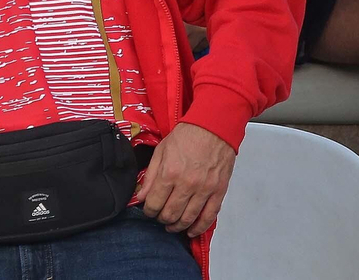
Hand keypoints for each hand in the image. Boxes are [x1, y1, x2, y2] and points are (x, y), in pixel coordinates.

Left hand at [137, 122, 235, 237]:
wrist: (213, 128)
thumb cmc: (186, 136)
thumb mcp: (161, 151)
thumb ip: (151, 175)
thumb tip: (141, 195)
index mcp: (169, 173)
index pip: (154, 202)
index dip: (148, 210)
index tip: (148, 210)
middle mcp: (187, 184)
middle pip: (170, 214)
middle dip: (161, 219)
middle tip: (159, 217)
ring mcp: (204, 190)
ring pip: (188, 218)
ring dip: (178, 226)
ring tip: (172, 225)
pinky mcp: (218, 192)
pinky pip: (209, 217)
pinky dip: (199, 227)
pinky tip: (191, 230)